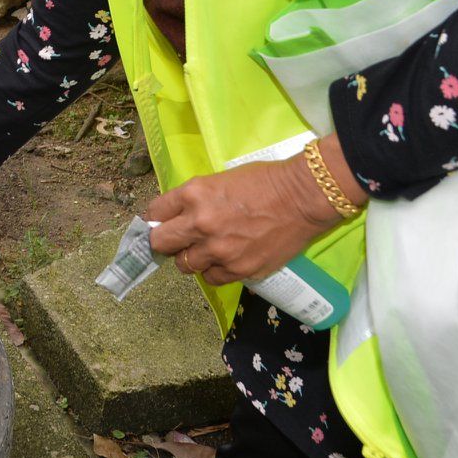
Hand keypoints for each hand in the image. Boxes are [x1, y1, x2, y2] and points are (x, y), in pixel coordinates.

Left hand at [146, 146, 348, 285]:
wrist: (302, 197)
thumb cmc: (263, 181)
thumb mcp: (219, 180)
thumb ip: (195, 199)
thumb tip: (177, 216)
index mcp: (193, 194)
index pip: (154, 213)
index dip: (156, 219)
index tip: (160, 223)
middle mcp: (200, 224)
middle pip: (160, 243)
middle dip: (165, 242)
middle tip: (177, 241)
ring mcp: (219, 250)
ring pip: (185, 265)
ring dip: (192, 258)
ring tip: (208, 249)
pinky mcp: (239, 269)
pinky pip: (212, 278)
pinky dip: (215, 270)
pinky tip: (226, 259)